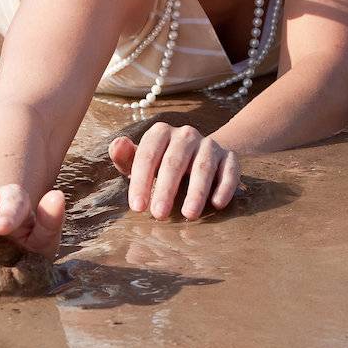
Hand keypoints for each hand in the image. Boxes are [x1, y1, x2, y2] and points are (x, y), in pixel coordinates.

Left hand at [108, 122, 240, 220]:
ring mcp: (209, 145)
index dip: (141, 181)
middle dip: (166, 189)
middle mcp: (186, 135)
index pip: (148, 155)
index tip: (137, 208)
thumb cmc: (160, 164)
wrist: (198, 156)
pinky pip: (229, 170)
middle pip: (174, 161)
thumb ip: (125, 156)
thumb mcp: (140, 160)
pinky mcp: (229, 157)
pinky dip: (225, 186)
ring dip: (196, 191)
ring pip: (203, 166)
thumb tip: (118, 145)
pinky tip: (217, 204)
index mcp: (160, 133)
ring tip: (189, 214)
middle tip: (159, 215)